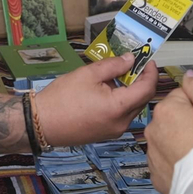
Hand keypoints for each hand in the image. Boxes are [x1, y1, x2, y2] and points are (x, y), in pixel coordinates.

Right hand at [34, 56, 157, 145]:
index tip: (148, 60)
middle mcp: (121, 123)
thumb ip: (113, 65)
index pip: (147, 89)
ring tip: (118, 75)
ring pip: (132, 108)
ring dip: (130, 91)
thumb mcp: (88, 74)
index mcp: (118, 108)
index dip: (151, 72)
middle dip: (141, 81)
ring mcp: (113, 131)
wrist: (41, 123)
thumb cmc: (62, 98)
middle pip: (142, 100)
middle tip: (134, 64)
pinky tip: (108, 91)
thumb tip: (130, 59)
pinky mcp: (105, 134)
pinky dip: (121, 101)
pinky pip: (121, 116)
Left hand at [144, 72, 192, 193]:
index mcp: (165, 109)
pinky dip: (177, 159)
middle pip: (175, 117)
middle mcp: (153, 128)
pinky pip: (167, 159)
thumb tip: (188, 75)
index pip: (184, 96)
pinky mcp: (155, 172)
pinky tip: (192, 163)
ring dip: (183, 140)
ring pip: (170, 138)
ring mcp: (152, 152)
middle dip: (192, 121)